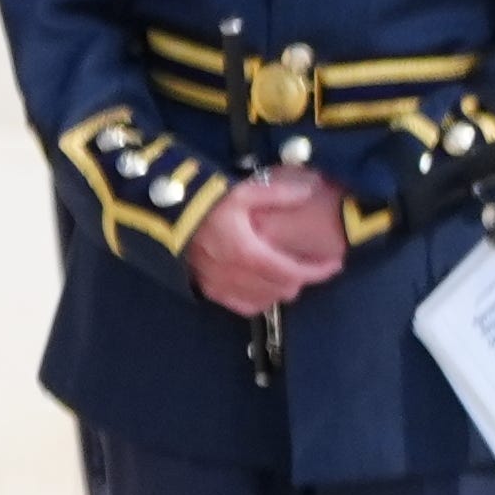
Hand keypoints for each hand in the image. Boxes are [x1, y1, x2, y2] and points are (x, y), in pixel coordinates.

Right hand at [186, 166, 346, 318]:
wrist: (160, 214)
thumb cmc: (204, 201)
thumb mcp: (242, 191)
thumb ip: (277, 193)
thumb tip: (309, 189)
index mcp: (247, 253)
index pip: (293, 272)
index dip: (318, 271)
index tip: (334, 263)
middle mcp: (235, 276)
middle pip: (282, 289)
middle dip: (301, 278)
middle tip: (308, 264)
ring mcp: (219, 285)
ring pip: (264, 301)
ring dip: (280, 290)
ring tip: (288, 275)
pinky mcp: (206, 289)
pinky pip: (240, 305)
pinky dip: (257, 300)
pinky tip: (262, 288)